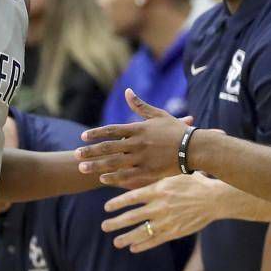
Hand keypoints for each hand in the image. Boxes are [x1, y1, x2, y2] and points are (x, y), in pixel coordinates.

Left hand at [78, 90, 192, 187]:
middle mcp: (137, 143)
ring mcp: (142, 158)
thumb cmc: (177, 130)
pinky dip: (113, 177)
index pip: (112, 130)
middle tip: (75, 154)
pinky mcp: (149, 171)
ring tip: (82, 168)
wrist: (194, 148)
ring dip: (96, 165)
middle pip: (109, 147)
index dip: (96, 133)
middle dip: (91, 151)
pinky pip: (127, 175)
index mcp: (139, 129)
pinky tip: (102, 178)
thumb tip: (127, 91)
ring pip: (114, 163)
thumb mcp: (159, 114)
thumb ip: (140, 105)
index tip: (83, 137)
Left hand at [101, 173, 220, 251]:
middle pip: (132, 216)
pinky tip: (133, 248)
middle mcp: (159, 206)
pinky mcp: (174, 232)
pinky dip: (143, 245)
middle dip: (116, 222)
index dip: (117, 203)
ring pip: (141, 231)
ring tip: (116, 242)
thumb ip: (157, 179)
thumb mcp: (174, 176)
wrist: (214, 199)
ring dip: (126, 237)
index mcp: (158, 190)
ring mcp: (166, 221)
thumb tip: (140, 175)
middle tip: (104, 226)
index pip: (131, 197)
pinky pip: (155, 240)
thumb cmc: (195, 183)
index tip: (107, 207)